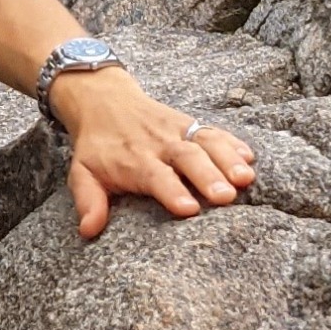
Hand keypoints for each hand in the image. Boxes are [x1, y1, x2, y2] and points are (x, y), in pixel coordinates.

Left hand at [53, 66, 256, 239]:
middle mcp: (158, 143)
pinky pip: (213, 131)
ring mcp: (177, 130)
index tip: (189, 209)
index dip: (172, 191)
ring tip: (245, 178)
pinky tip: (249, 157)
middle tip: (226, 197)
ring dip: (227, 159)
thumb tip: (88, 230)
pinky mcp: (189, 123)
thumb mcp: (81, 172)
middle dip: (208, 176)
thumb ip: (88, 200)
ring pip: (205, 142)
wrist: (102, 99)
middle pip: (187, 158)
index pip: (155, 176)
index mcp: (133, 159)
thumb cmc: (96, 146)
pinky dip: (232, 142)